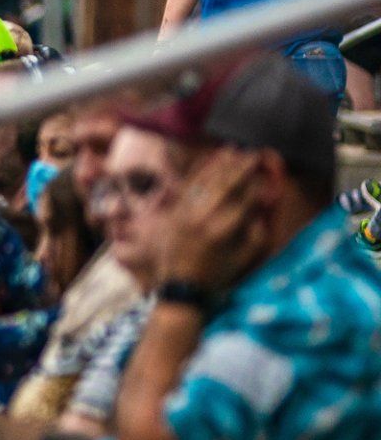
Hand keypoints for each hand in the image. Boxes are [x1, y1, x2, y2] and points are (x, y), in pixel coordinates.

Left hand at [160, 148, 267, 290]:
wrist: (179, 288)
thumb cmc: (217, 274)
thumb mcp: (245, 258)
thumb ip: (257, 233)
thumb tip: (262, 209)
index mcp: (223, 230)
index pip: (244, 199)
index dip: (257, 185)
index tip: (267, 175)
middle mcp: (202, 218)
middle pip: (224, 185)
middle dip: (241, 167)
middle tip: (253, 155)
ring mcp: (184, 213)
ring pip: (204, 181)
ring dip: (220, 164)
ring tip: (233, 151)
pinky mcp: (172, 212)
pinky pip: (185, 186)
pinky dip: (198, 171)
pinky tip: (208, 161)